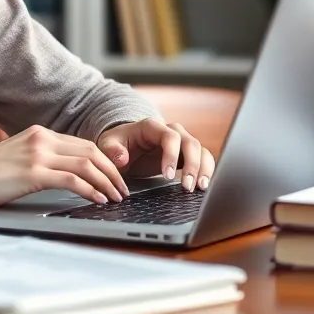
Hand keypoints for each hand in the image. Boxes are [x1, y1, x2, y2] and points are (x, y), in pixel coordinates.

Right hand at [0, 125, 130, 207]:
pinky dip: (90, 190)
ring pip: (86, 164)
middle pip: (91, 151)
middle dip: (112, 171)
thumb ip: (39, 160)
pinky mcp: (32, 172)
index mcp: (39, 133)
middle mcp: (41, 139)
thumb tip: (64, 175)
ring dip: (106, 182)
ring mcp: (37, 154)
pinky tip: (98, 200)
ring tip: (116, 197)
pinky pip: (72, 179)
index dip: (104, 161)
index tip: (114, 177)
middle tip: (122, 189)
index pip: (83, 143)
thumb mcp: (16, 159)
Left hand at [97, 118, 215, 191]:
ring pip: (201, 150)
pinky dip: (206, 170)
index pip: (170, 137)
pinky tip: (203, 186)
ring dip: (203, 168)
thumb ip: (112, 150)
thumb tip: (122, 159)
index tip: (167, 176)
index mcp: (152, 126)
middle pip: (190, 143)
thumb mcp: (107, 145)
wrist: (124, 146)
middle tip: (187, 186)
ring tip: (200, 187)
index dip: (171, 155)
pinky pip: (203, 158)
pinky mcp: (186, 154)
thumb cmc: (117, 144)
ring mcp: (181, 141)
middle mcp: (171, 131)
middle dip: (191, 165)